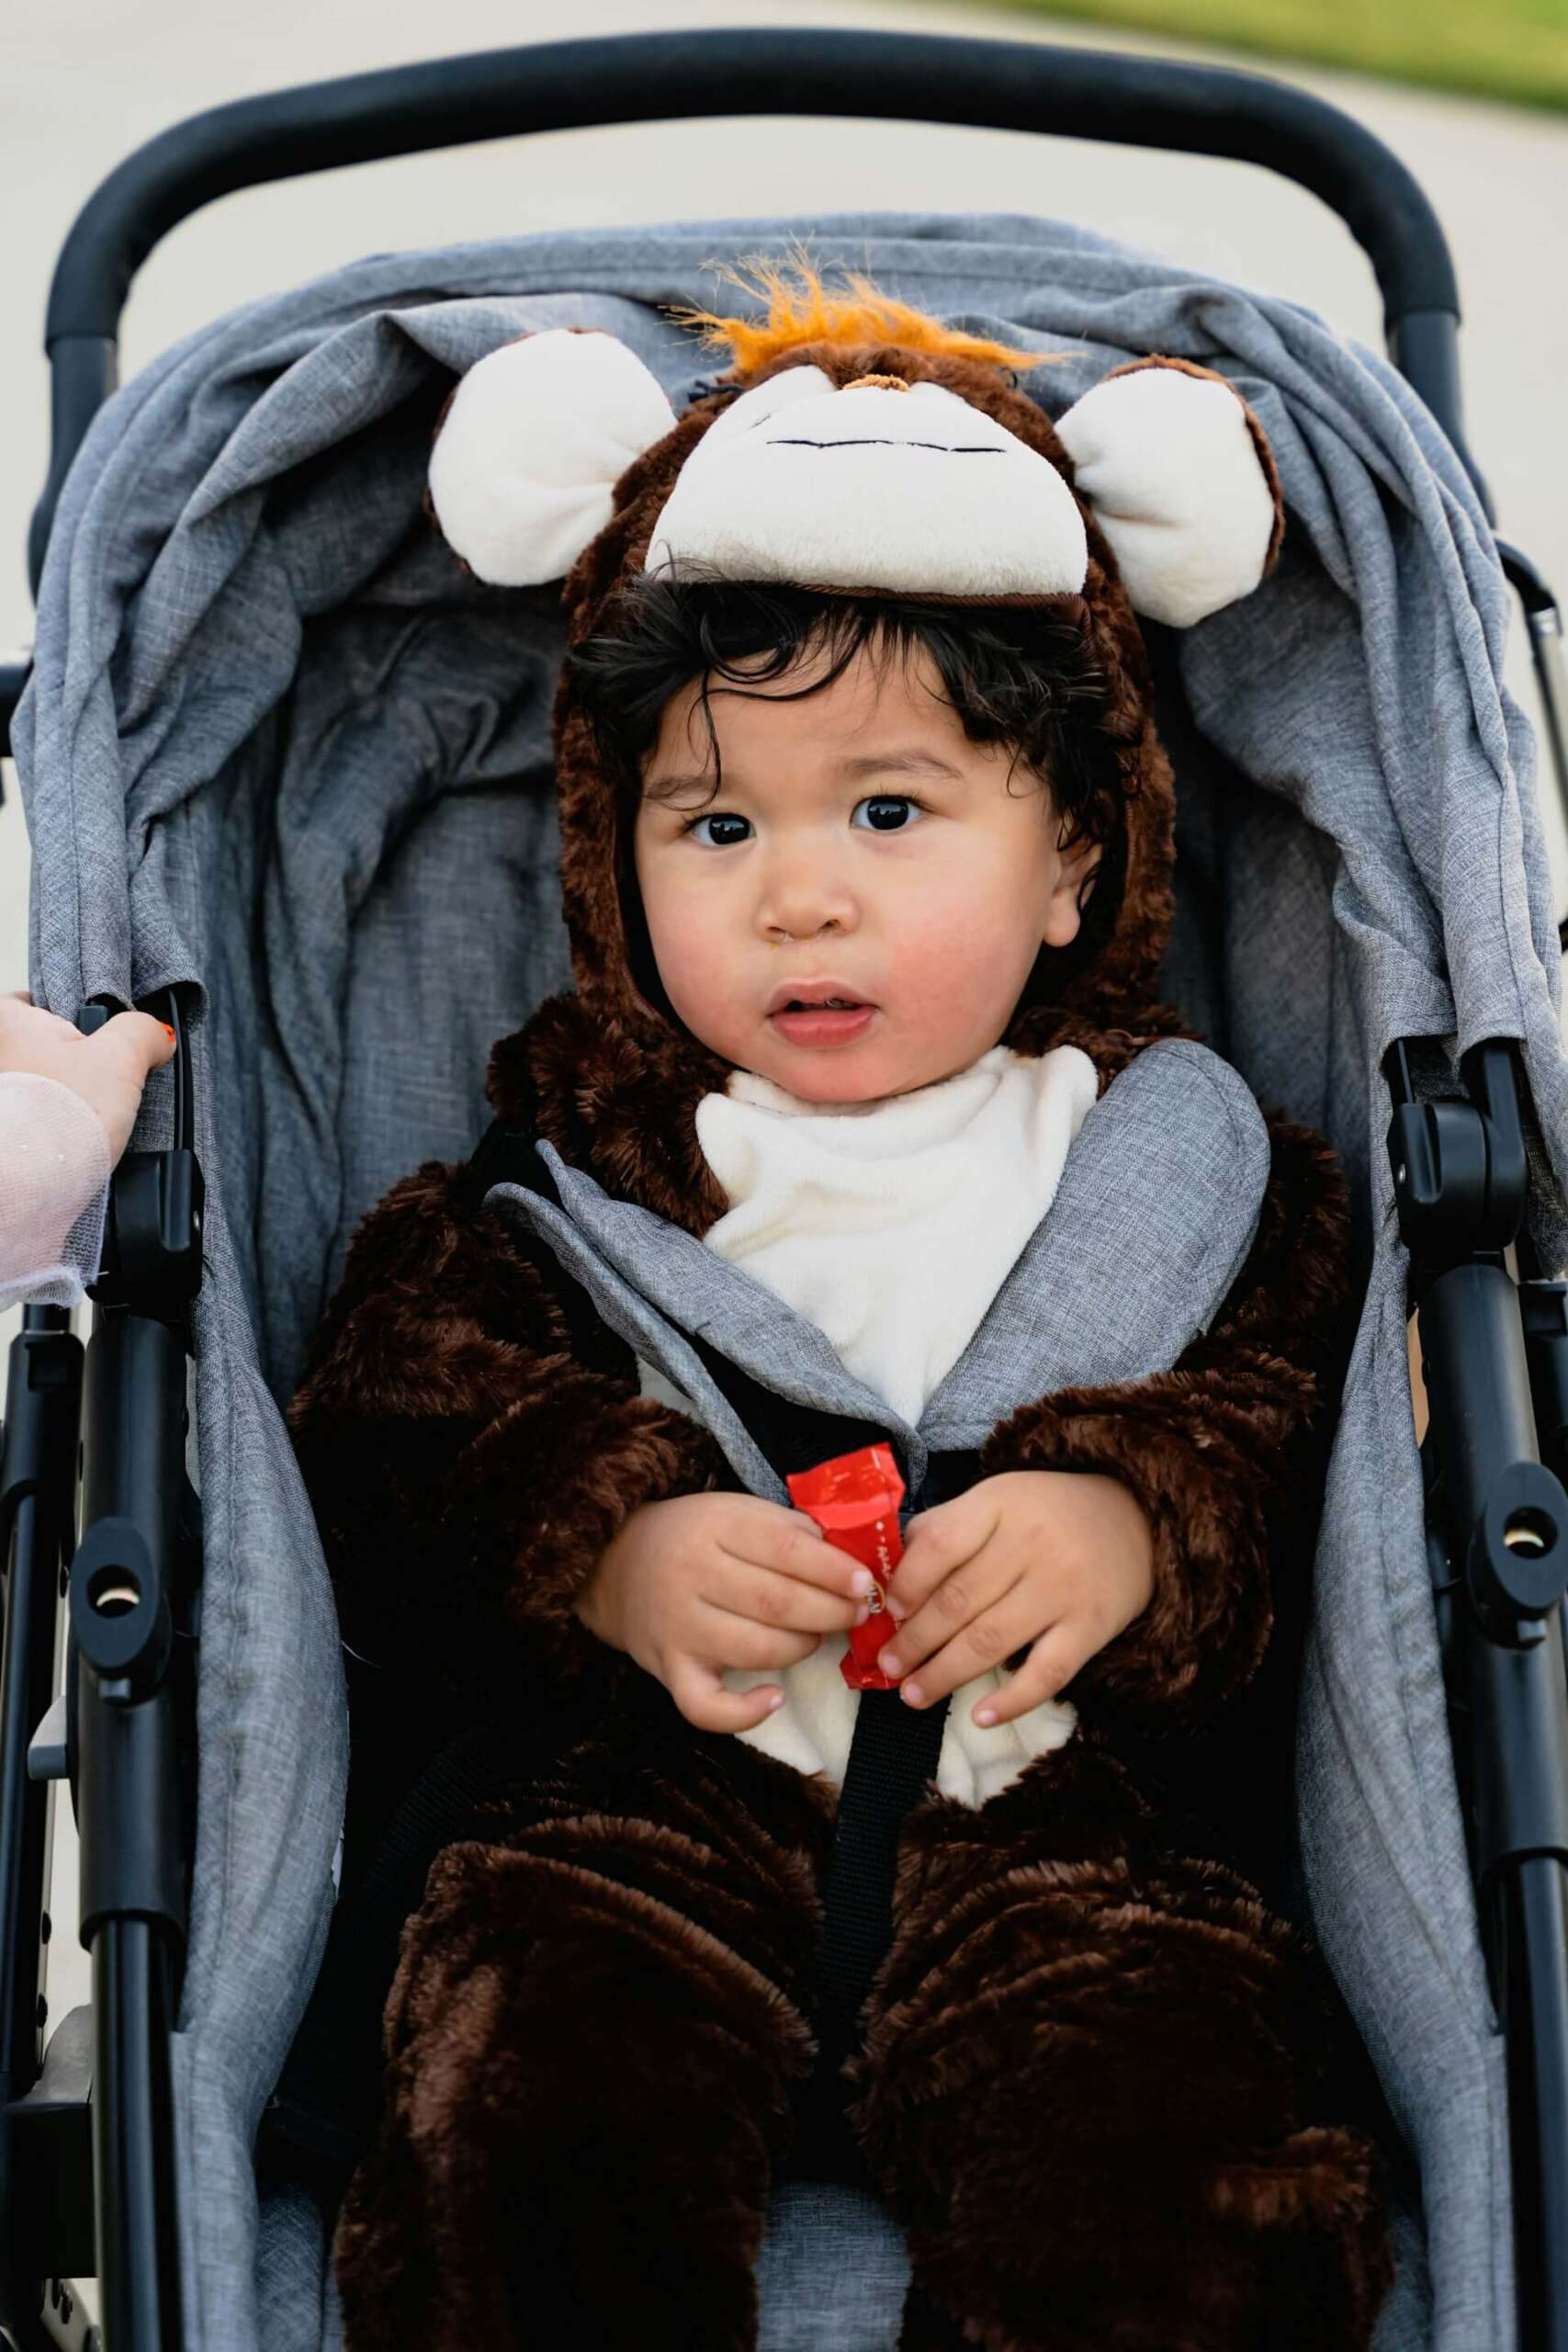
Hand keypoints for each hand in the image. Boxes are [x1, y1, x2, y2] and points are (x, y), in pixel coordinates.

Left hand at [0, 992, 175, 1162]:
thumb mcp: (122, 1056)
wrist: (33, 1182)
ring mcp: (3, 1100)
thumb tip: (157, 1036)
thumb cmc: (61, 1113)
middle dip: (69, 1060)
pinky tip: (77, 1139)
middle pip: (36, 1047)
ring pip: (38, 1087)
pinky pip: (35, 1123)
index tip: (89, 1028)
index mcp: (8, 1024)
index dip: (63, 1012)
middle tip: (102, 1075)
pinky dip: (54, 1129)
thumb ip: (142, 1033)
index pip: (27, 1000)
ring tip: (93, 1115)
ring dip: (62, 1098)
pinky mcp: (8, 1138)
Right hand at [575, 1490, 874, 1733]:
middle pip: (777, 1603)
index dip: (834, 1571)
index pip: (786, 1549)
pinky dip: (744, 1713)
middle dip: (831, 1613)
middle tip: (857, 1614)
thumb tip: (851, 1562)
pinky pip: (706, 1707)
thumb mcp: (738, 1510)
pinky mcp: (669, 1671)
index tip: (866, 1584)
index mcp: (716, 1526)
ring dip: (802, 1648)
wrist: (616, 1565)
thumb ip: (791, 1530)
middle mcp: (692, 1575)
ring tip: (817, 1637)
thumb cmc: (695, 1536)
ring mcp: (679, 1627)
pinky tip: (773, 1698)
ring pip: (755, 1651)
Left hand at [875, 1470, 1154, 1726]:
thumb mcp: (996, 1500)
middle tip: (887, 1667)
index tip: (885, 1612)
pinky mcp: (1090, 1628)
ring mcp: (1063, 1589)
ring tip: (913, 1695)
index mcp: (999, 1506)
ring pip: (991, 1640)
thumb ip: (945, 1530)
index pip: (941, 1544)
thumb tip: (888, 1577)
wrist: (1135, 1519)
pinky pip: (1047, 1673)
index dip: (906, 1583)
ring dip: (944, 1674)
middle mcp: (1030, 1545)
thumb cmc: (1046, 1514)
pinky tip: (980, 1718)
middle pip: (959, 1601)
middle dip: (914, 1641)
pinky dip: (1012, 1700)